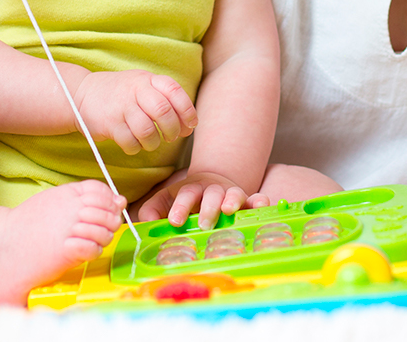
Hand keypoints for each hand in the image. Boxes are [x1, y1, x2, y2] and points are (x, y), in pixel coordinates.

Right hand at [73, 70, 196, 154]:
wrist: (82, 94)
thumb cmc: (120, 93)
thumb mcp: (141, 85)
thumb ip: (164, 99)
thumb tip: (189, 125)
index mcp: (147, 80)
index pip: (175, 91)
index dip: (187, 111)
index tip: (190, 125)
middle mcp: (135, 90)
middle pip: (163, 112)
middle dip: (172, 130)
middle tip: (171, 137)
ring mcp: (121, 107)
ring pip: (148, 131)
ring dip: (154, 142)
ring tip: (151, 142)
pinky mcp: (109, 124)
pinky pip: (130, 142)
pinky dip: (135, 148)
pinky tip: (133, 144)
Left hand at [137, 170, 270, 228]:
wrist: (212, 183)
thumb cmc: (186, 199)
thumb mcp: (166, 200)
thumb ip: (153, 210)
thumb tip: (144, 223)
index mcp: (190, 190)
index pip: (184, 195)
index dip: (179, 206)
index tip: (174, 221)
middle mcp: (211, 190)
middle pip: (210, 195)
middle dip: (207, 208)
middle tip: (203, 224)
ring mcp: (230, 194)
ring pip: (233, 194)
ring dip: (232, 201)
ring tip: (229, 211)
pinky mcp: (247, 200)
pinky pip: (256, 199)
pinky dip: (260, 202)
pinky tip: (262, 206)